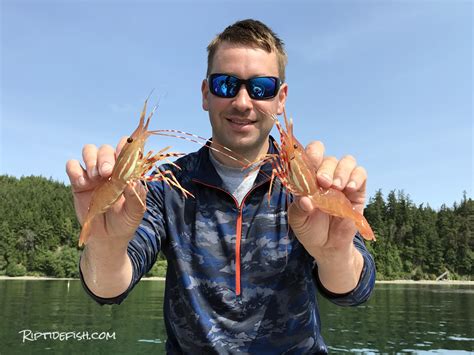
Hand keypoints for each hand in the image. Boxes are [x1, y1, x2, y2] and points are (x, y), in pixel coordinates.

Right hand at [65, 137, 145, 246]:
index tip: (124, 154)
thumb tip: (132, 181)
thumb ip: (136, 196)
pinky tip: (82, 184)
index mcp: (126, 171)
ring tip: (95, 177)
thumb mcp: (136, 211)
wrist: (108, 238)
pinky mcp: (78, 182)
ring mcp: (93, 174)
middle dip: (106, 157)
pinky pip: (72, 165)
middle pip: (105, 149)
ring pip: (89, 151)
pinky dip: (75, 170)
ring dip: (91, 160)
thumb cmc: (126, 221)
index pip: (125, 149)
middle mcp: (110, 169)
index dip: (125, 146)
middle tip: (107, 172)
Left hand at [288, 141, 365, 291]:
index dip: (310, 154)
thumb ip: (299, 208)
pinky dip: (356, 178)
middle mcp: (325, 176)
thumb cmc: (309, 229)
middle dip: (325, 168)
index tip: (309, 162)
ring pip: (346, 161)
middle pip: (328, 158)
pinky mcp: (357, 190)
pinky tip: (349, 189)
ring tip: (336, 187)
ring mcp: (342, 181)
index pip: (309, 156)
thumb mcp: (298, 220)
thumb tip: (305, 200)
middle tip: (322, 182)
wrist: (327, 246)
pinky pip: (361, 174)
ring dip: (341, 171)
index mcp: (307, 178)